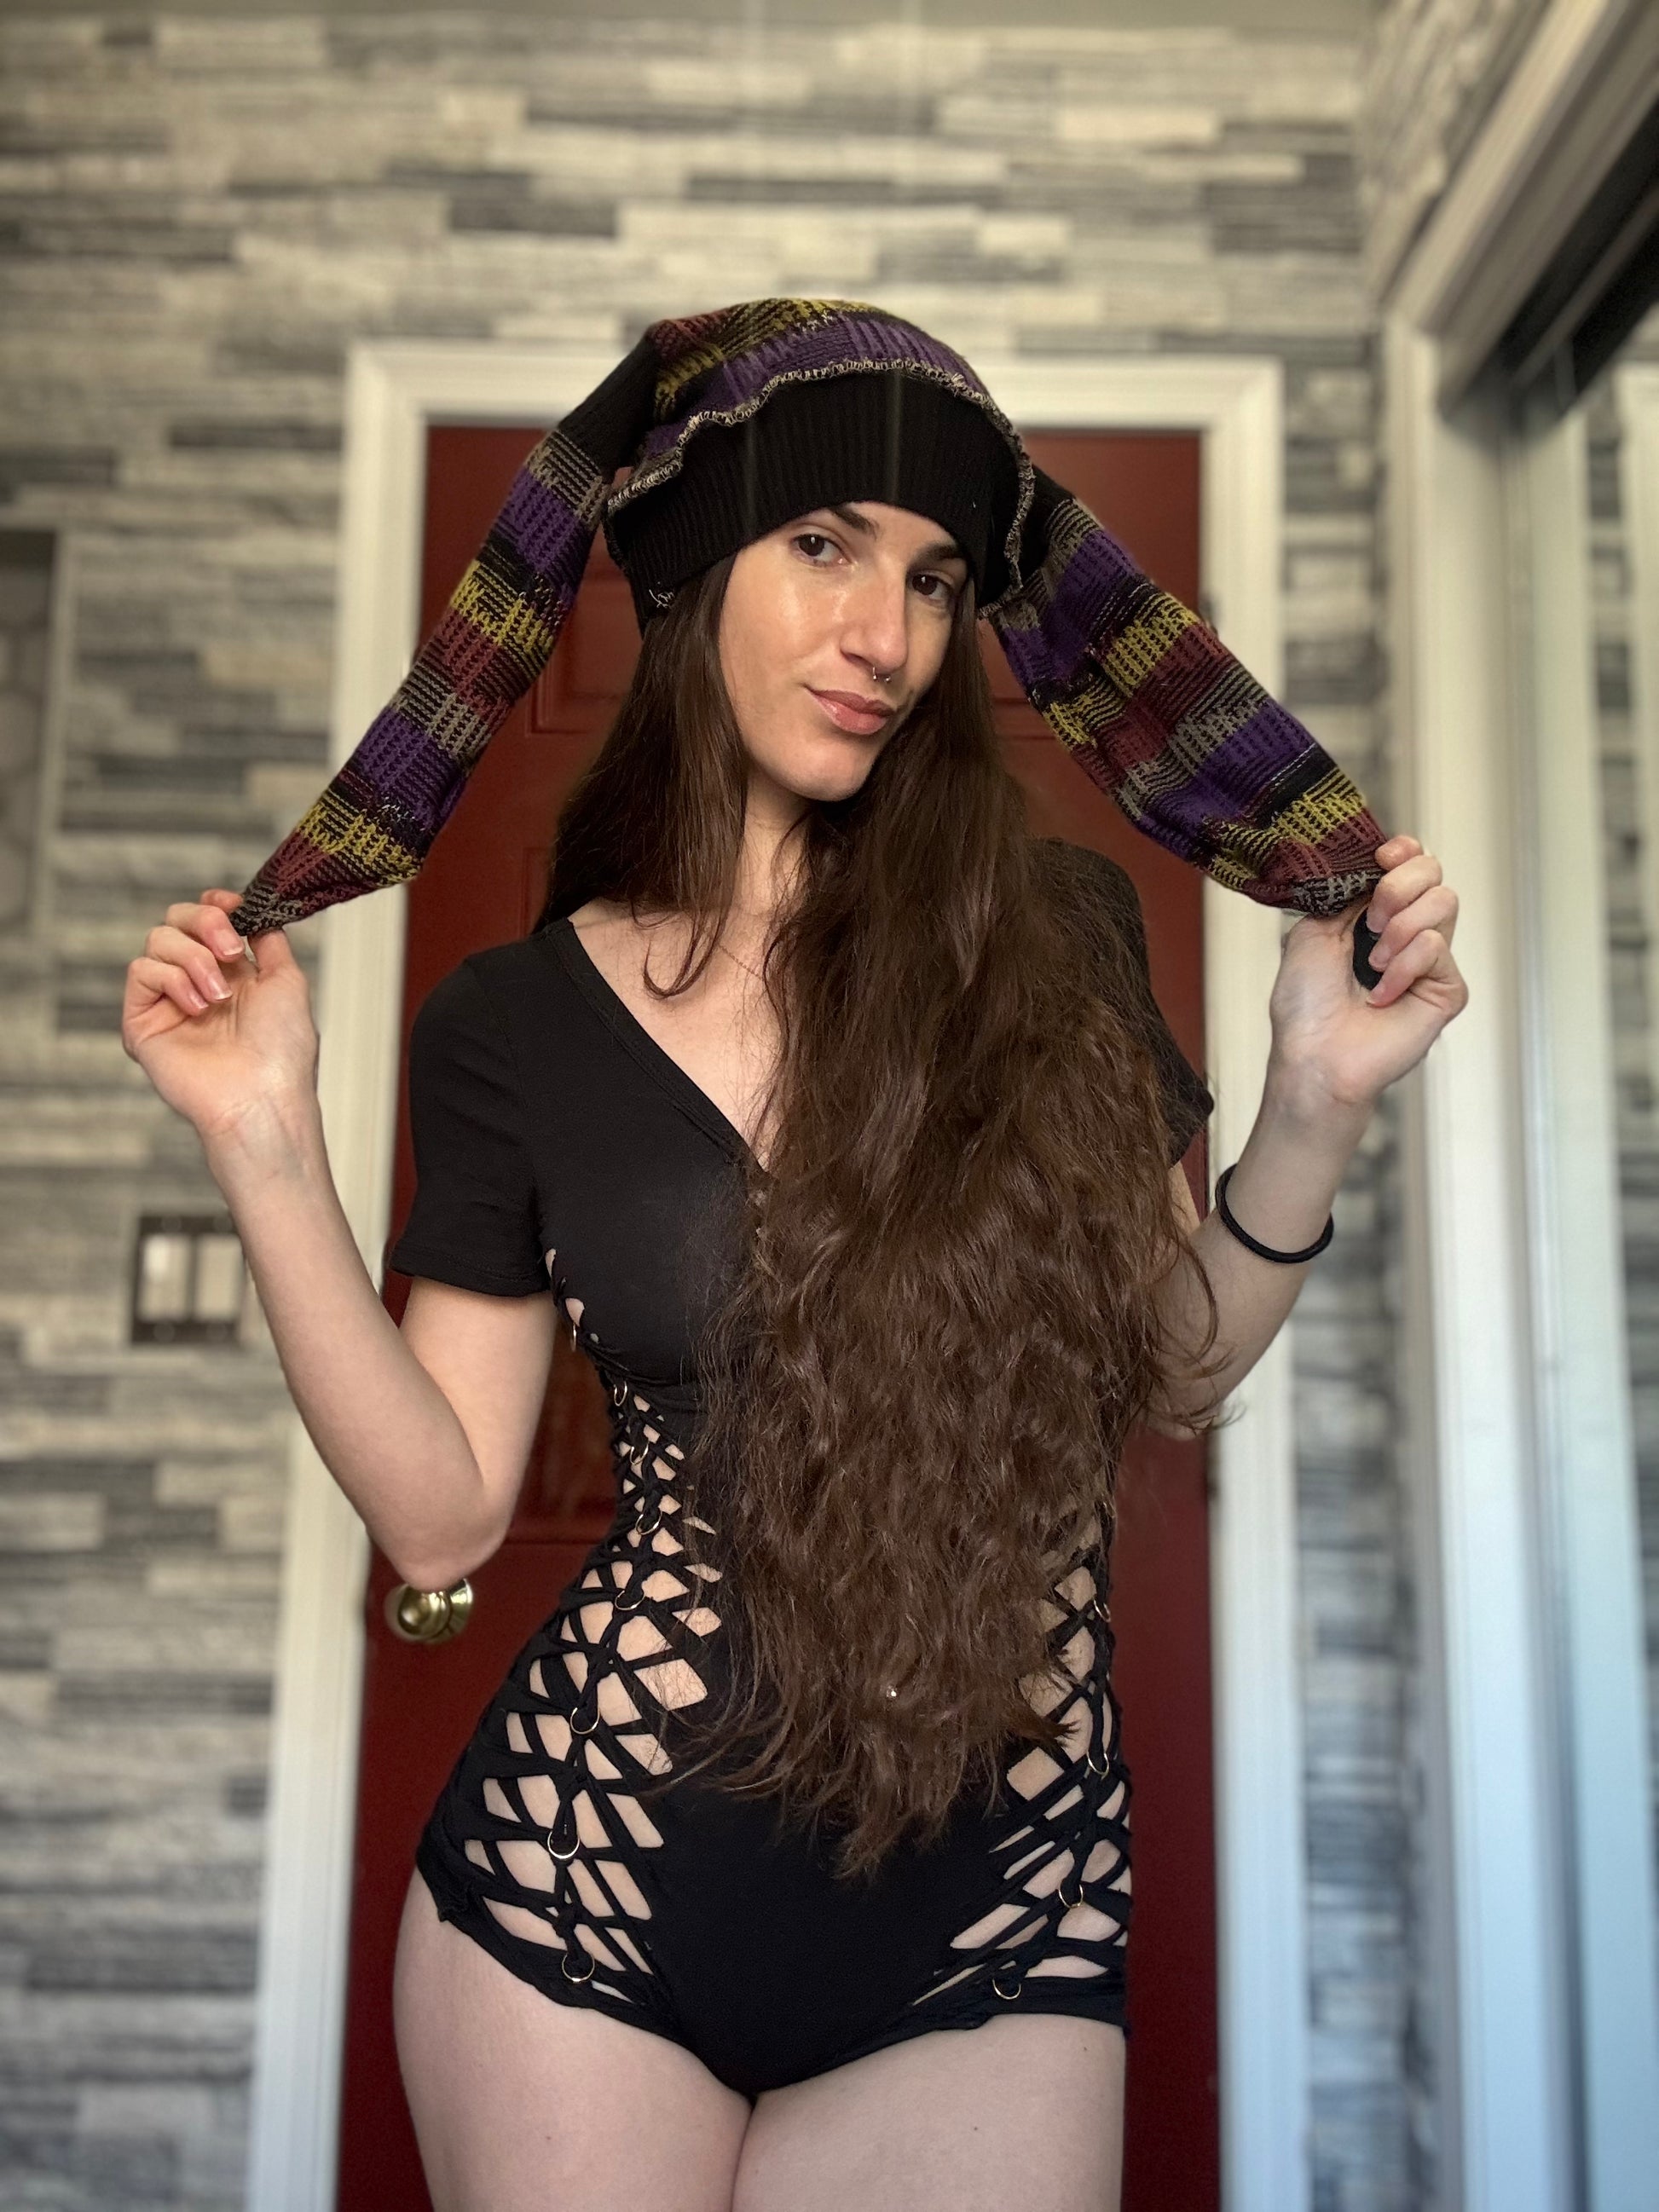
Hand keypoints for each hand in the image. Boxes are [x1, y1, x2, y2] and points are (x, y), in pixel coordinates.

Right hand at [121, 889, 320, 1147]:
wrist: (261, 1095)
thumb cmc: (282, 1050)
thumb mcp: (288, 980)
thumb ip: (269, 940)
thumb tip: (256, 912)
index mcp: (233, 974)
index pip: (206, 921)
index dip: (214, 905)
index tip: (229, 904)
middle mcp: (198, 983)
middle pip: (176, 920)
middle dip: (205, 923)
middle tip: (230, 951)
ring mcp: (168, 1002)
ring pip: (158, 940)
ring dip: (194, 959)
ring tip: (219, 997)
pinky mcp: (142, 1021)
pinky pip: (140, 971)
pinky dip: (171, 979)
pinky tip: (197, 1008)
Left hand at [1266, 834, 1467, 1113]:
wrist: (1315, 1054)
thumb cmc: (1306, 1005)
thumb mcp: (1312, 931)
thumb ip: (1345, 893)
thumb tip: (1371, 865)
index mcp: (1374, 915)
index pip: (1410, 863)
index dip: (1402, 852)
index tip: (1382, 857)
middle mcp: (1407, 933)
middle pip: (1433, 873)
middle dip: (1399, 886)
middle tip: (1371, 922)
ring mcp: (1431, 961)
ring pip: (1443, 902)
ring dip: (1399, 929)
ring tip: (1372, 965)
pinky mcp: (1448, 988)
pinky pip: (1436, 949)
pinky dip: (1402, 968)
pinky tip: (1381, 997)